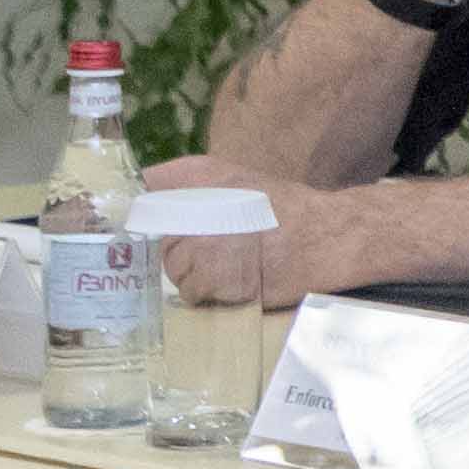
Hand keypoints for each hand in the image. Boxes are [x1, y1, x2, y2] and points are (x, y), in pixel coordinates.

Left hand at [143, 159, 354, 309]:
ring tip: (228, 268)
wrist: (324, 236)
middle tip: (217, 250)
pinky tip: (234, 282)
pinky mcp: (220, 285)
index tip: (173, 231)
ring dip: (196, 276)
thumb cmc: (281, 205)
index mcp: (191, 193)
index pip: (148, 214)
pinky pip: (195, 295)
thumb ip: (184, 173)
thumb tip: (145, 180)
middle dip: (185, 253)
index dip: (160, 225)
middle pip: (165, 249)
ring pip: (176, 275)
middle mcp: (193, 222)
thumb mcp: (232, 174)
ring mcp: (204, 256)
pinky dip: (210, 294)